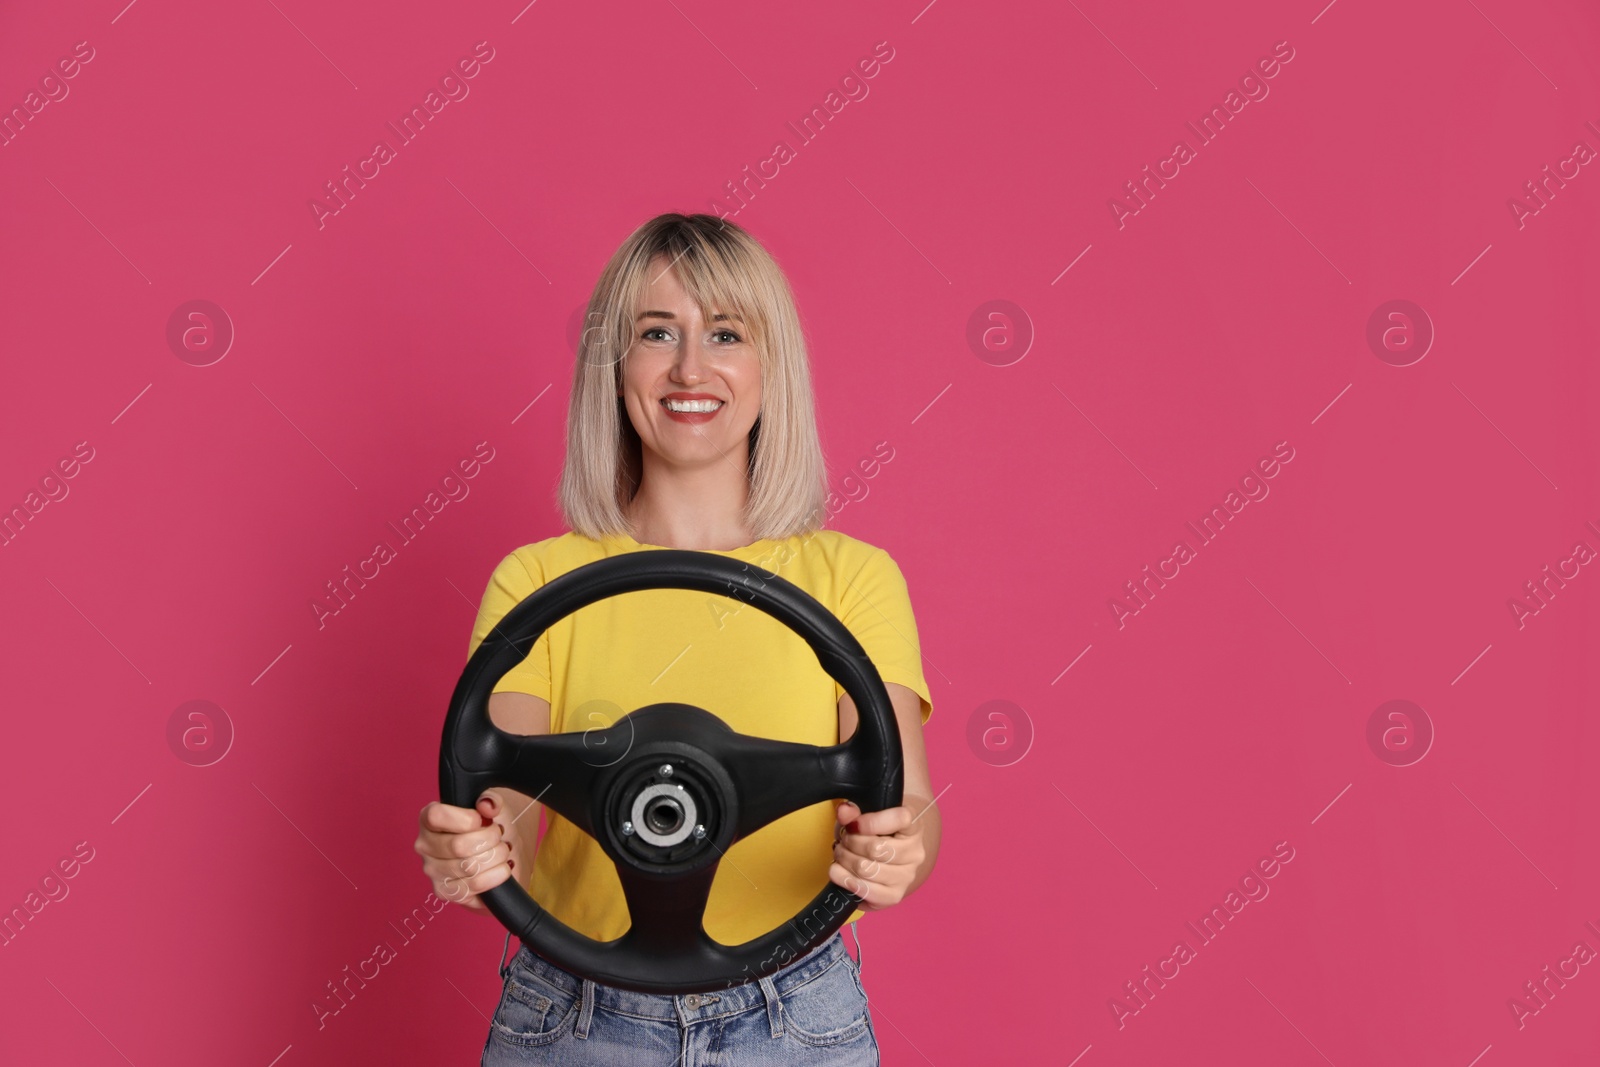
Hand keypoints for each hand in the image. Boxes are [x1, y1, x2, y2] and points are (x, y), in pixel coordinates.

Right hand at [414, 792, 522, 911]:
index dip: (466, 819)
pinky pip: (475, 885)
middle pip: (458, 846)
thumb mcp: (494, 807)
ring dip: (496, 857)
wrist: (502, 855)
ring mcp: (432, 871)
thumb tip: (486, 805)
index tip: (482, 819)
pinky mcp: (445, 892)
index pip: (435, 816)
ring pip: (469, 866)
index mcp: (429, 819)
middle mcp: (425, 845)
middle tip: (499, 835)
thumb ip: (491, 800)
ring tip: (502, 851)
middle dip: (490, 839)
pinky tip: (502, 867)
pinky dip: (497, 875)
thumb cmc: (491, 828)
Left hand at [828, 800, 925, 910]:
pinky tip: (839, 871)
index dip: (871, 822)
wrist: (886, 856)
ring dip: (844, 860)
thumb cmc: (874, 833)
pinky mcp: (894, 896)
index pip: (900, 819)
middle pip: (875, 848)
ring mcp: (906, 877)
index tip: (854, 824)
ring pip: (865, 869)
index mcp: (914, 827)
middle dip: (850, 843)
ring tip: (841, 854)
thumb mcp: (864, 817)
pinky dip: (845, 880)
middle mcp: (915, 853)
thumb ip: (853, 812)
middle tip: (843, 840)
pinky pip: (865, 891)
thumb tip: (844, 811)